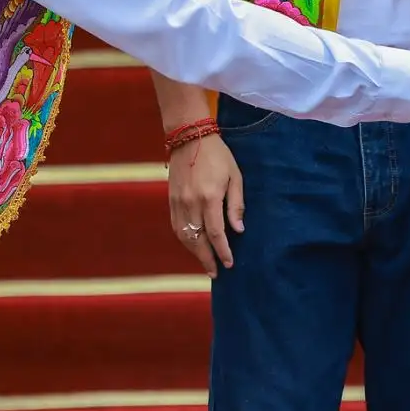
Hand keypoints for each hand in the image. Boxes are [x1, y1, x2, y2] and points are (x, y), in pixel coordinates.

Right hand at [167, 134, 243, 275]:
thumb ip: (236, 205)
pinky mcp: (171, 200)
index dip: (223, 251)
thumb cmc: (218, 155)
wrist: (189, 138)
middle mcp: (191, 203)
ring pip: (185, 236)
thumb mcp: (235, 176)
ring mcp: (178, 202)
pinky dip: (185, 240)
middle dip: (207, 259)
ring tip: (206, 263)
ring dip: (194, 253)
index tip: (229, 263)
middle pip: (198, 240)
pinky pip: (177, 227)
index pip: (216, 234)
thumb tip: (238, 230)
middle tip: (216, 272)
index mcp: (209, 197)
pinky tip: (193, 245)